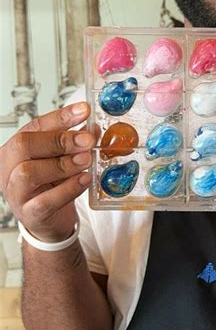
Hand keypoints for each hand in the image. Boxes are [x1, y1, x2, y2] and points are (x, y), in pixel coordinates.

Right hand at [0, 102, 96, 242]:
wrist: (50, 219)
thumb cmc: (53, 183)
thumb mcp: (62, 156)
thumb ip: (75, 141)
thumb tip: (93, 127)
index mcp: (16, 149)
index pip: (34, 126)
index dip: (60, 117)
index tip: (84, 110)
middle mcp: (9, 169)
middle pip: (24, 145)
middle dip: (59, 139)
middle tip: (87, 139)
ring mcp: (16, 193)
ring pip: (28, 173)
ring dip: (63, 164)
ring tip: (86, 160)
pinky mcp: (29, 214)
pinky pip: (44, 201)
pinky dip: (68, 189)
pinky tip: (84, 179)